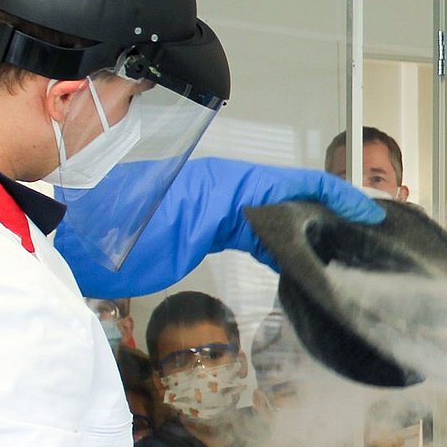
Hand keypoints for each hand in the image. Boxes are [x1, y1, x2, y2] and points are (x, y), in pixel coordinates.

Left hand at [53, 158, 384, 297]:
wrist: (75, 236)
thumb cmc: (118, 232)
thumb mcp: (182, 227)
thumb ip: (232, 220)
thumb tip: (276, 228)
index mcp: (228, 184)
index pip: (298, 182)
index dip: (339, 197)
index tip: (372, 214)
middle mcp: (226, 190)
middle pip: (294, 197)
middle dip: (334, 215)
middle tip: (370, 240)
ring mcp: (215, 208)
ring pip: (276, 215)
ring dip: (310, 232)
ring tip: (344, 253)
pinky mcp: (203, 227)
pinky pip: (253, 230)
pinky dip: (281, 244)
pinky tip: (294, 263)